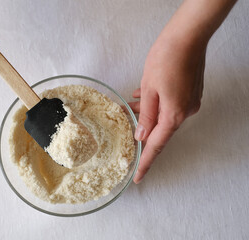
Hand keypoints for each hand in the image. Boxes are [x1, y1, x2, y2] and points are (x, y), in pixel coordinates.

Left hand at [130, 33, 205, 183]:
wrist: (187, 36)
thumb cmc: (166, 59)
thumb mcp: (149, 89)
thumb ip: (145, 115)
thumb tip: (141, 136)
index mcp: (173, 114)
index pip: (155, 146)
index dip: (145, 162)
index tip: (138, 177)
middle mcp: (185, 112)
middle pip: (159, 130)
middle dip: (141, 129)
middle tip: (126, 127)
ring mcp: (189, 102)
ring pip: (163, 115)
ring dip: (146, 113)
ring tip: (129, 104)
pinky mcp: (189, 92)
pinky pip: (169, 105)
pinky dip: (155, 104)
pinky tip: (142, 94)